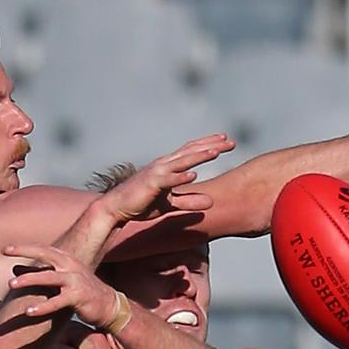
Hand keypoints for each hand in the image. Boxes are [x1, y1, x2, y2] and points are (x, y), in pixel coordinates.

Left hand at [3, 243, 119, 327]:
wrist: (108, 305)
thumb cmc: (81, 291)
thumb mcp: (60, 279)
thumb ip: (39, 272)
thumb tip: (15, 270)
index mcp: (66, 259)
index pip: (42, 249)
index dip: (24, 248)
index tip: (5, 249)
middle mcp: (70, 266)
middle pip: (45, 255)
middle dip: (25, 252)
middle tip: (5, 253)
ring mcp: (75, 281)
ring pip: (49, 277)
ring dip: (29, 279)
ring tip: (12, 284)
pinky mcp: (78, 297)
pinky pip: (57, 302)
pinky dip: (43, 307)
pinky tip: (29, 312)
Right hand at [99, 134, 235, 224]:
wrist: (117, 208)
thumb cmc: (141, 204)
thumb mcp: (170, 204)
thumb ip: (189, 201)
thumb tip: (210, 202)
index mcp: (168, 166)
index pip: (192, 150)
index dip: (209, 144)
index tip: (226, 141)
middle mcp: (164, 164)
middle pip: (191, 151)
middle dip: (212, 145)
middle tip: (231, 142)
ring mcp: (157, 172)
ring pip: (182, 161)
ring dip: (199, 155)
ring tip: (217, 152)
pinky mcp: (150, 184)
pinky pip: (168, 180)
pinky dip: (180, 177)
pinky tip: (193, 176)